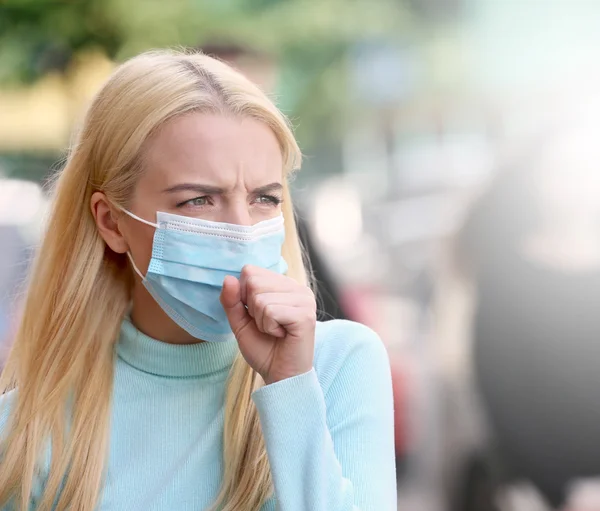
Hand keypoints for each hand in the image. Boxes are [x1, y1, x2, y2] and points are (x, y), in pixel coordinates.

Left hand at [220, 265, 315, 384]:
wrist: (280, 376)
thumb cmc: (264, 349)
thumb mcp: (240, 322)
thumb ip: (232, 301)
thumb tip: (228, 278)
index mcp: (284, 285)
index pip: (250, 271)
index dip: (243, 296)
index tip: (258, 315)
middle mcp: (297, 287)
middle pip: (254, 282)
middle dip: (252, 309)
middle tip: (268, 325)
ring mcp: (304, 300)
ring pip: (261, 298)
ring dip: (261, 321)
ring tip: (275, 331)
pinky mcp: (305, 315)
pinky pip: (270, 311)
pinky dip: (269, 327)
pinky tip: (282, 335)